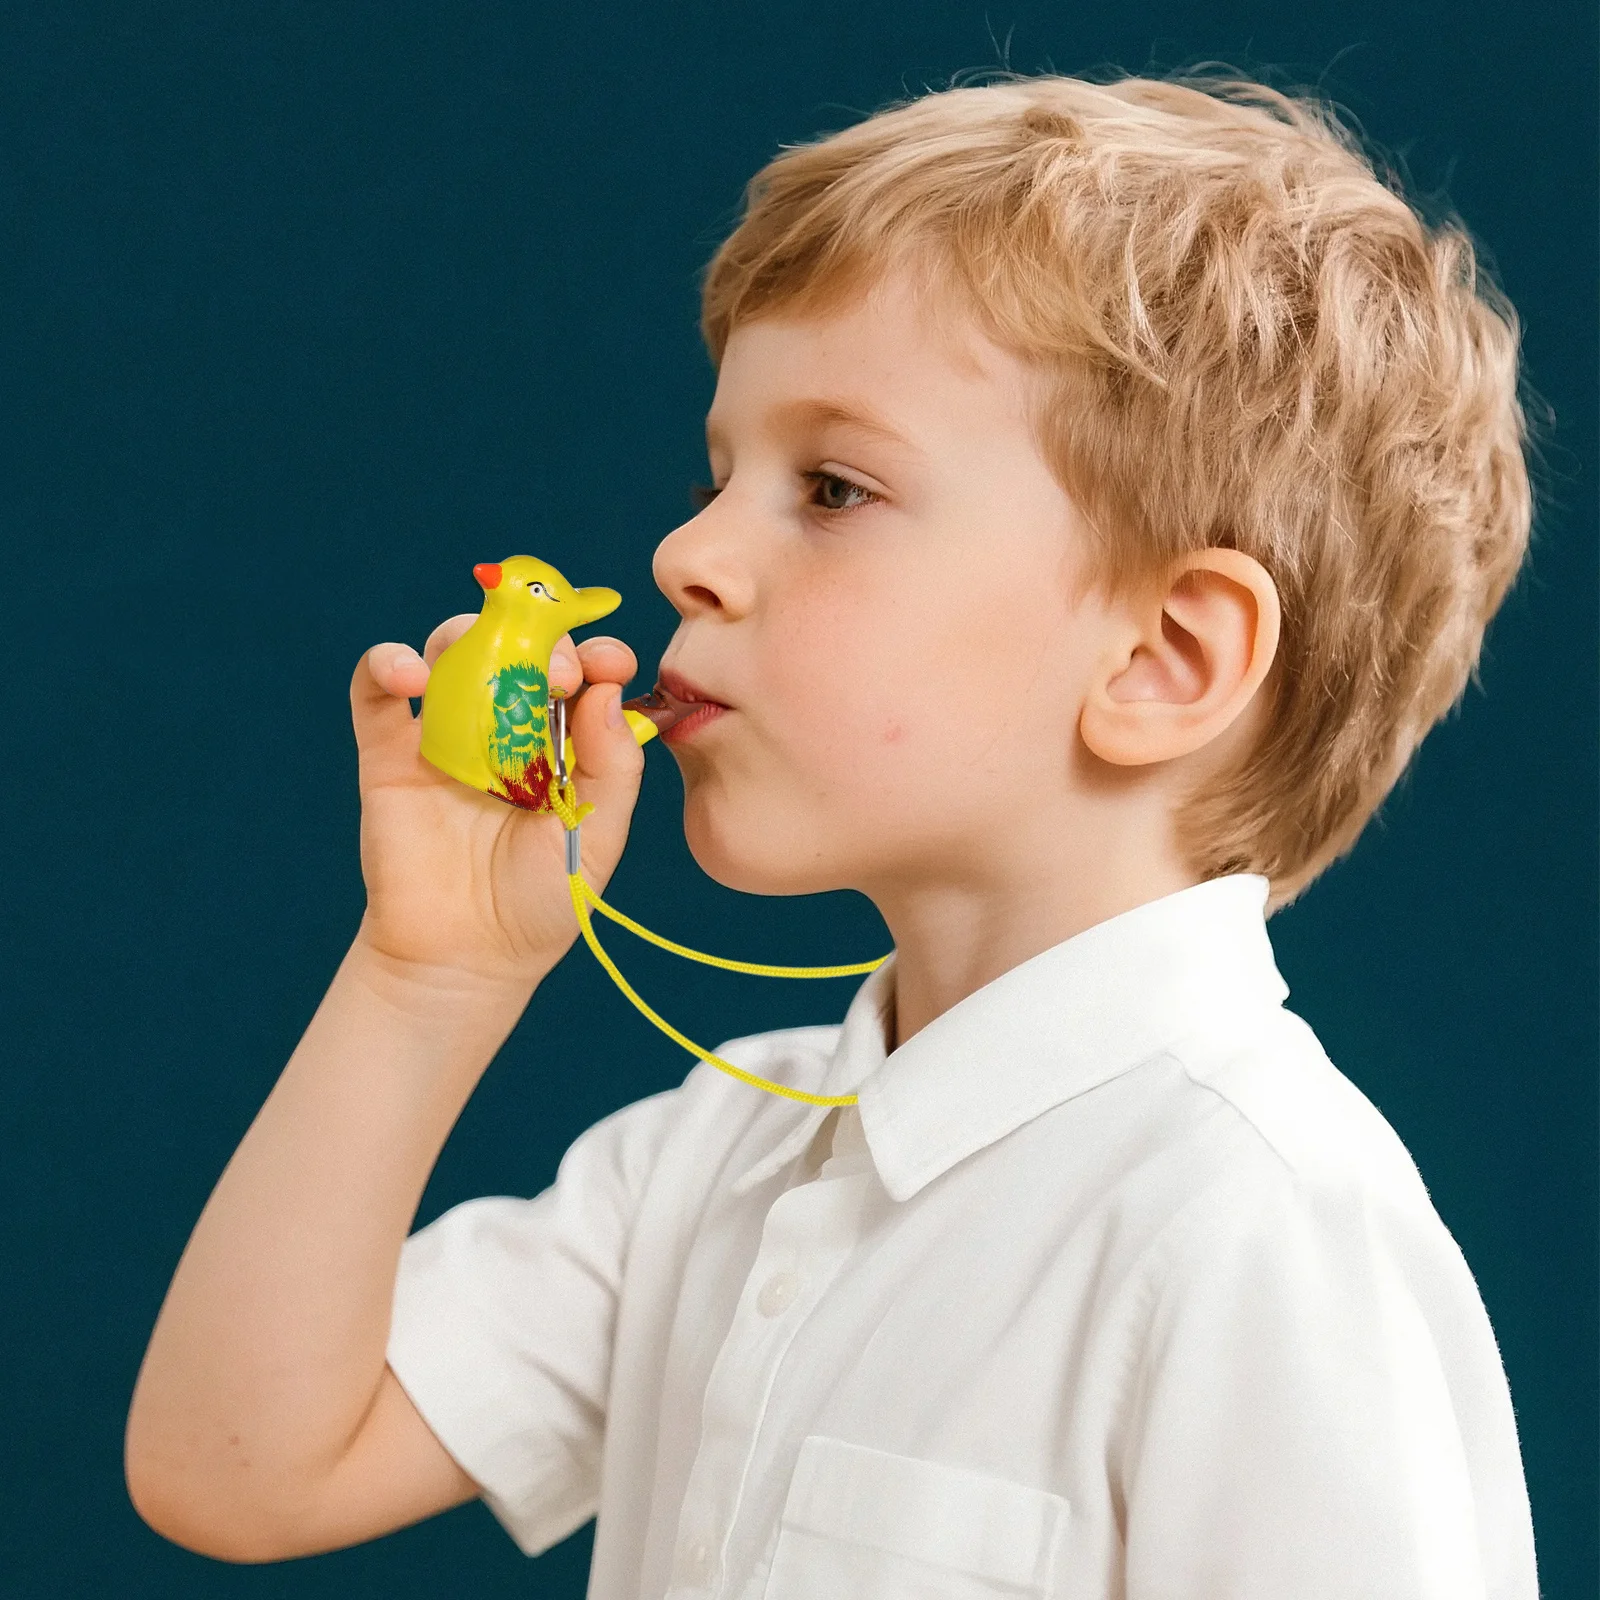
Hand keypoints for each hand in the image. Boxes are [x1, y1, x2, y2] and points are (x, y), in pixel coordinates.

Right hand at [348, 618, 645, 991]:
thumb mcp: (598, 838)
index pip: (581, 673)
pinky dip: (386, 664)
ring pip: (451, 650)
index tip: (610, 662)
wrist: (464, 958)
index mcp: (563, 740)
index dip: (597, 654)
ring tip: (492, 667)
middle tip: (560, 672)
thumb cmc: (539, 902)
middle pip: (517, 647)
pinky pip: (376, 690)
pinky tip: (409, 675)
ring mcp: (445, 732)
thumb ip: (614, 768)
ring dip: (469, 638)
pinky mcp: (389, 751)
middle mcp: (505, 725)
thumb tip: (607, 692)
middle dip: (542, 642)